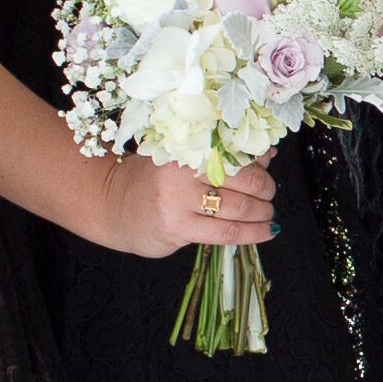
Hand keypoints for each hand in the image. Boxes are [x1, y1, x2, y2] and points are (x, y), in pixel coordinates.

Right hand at [99, 152, 280, 262]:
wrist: (114, 205)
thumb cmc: (154, 181)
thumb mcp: (184, 162)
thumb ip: (224, 157)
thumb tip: (267, 154)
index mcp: (186, 148)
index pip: (235, 152)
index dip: (259, 161)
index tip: (268, 167)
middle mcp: (182, 172)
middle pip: (244, 180)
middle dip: (266, 189)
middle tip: (269, 193)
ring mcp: (179, 201)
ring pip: (239, 207)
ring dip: (262, 212)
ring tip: (267, 213)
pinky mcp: (179, 228)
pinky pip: (227, 232)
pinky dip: (253, 233)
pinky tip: (266, 231)